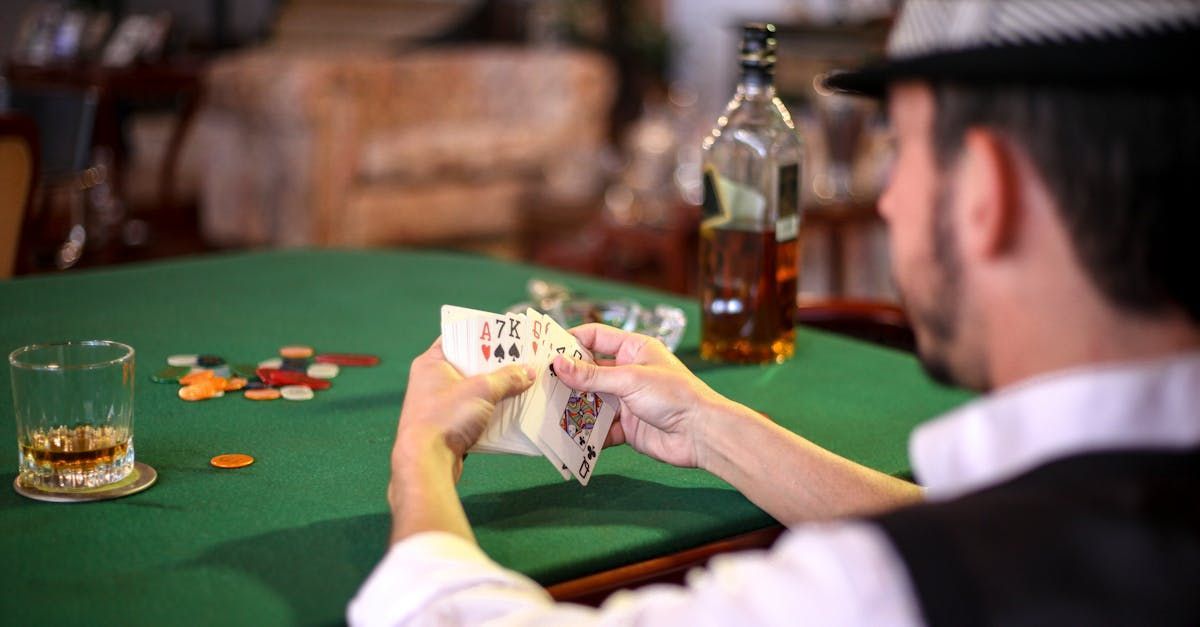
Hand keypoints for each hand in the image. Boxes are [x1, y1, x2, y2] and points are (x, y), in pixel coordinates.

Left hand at [392, 338, 533, 480]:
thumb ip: (507, 378)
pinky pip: (474, 410)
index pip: (458, 337)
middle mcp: (432, 380)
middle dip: (496, 364)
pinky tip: (512, 409)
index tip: (506, 333)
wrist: (426, 463)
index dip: (482, 334)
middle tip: (523, 358)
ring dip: (496, 389)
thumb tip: (529, 372)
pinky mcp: (448, 425)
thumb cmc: (446, 417)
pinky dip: (490, 409)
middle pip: (469, 364)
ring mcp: (439, 404)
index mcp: (431, 362)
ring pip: (474, 390)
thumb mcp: (482, 390)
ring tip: (523, 382)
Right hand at [552, 324, 734, 468]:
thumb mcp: (630, 379)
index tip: (544, 348)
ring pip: (591, 401)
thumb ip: (592, 375)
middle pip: (589, 372)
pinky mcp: (626, 426)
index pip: (595, 337)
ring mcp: (626, 400)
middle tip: (538, 383)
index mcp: (633, 349)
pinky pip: (600, 429)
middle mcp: (628, 372)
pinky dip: (586, 433)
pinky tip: (568, 435)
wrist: (702, 435)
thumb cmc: (675, 395)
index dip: (570, 340)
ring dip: (573, 406)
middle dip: (566, 378)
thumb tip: (557, 364)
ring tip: (546, 410)